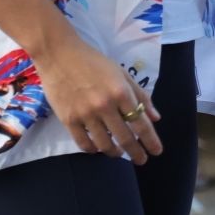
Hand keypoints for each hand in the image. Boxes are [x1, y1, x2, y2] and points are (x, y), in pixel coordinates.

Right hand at [34, 37, 161, 162]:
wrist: (58, 54)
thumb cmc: (92, 61)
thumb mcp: (121, 73)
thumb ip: (140, 95)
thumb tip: (155, 118)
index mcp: (121, 92)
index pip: (141, 123)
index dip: (151, 141)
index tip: (156, 151)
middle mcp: (105, 106)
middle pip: (125, 138)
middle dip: (136, 153)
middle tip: (141, 160)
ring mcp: (86, 114)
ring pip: (105, 145)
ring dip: (115, 153)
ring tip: (118, 153)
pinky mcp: (69, 120)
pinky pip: (84, 143)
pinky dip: (93, 149)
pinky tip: (98, 148)